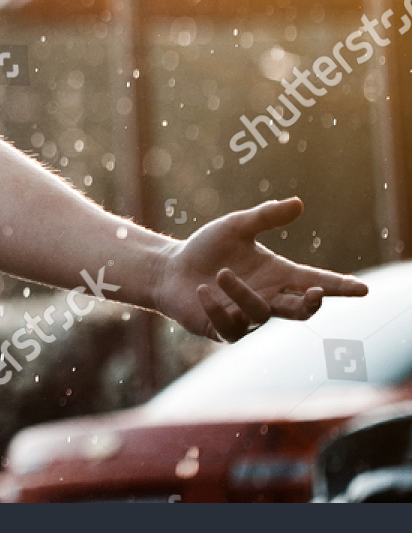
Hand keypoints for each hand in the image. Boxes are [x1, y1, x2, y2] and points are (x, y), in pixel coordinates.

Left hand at [150, 197, 367, 341]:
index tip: (362, 289)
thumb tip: (298, 203)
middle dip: (311, 304)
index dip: (339, 286)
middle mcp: (268, 298)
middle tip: (313, 292)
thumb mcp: (235, 227)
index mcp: (278, 274)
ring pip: (260, 312)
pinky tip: (203, 291)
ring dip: (241, 292)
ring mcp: (248, 317)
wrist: (170, 269)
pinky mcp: (224, 329)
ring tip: (221, 273)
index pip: (315, 281)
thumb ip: (265, 217)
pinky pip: (231, 326)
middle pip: (301, 310)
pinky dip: (218, 307)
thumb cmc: (206, 249)